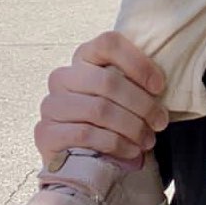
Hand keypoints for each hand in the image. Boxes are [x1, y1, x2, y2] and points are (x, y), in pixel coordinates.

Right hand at [34, 30, 167, 169]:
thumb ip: (134, 83)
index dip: (138, 63)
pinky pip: (87, 134)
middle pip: (107, 81)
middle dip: (141, 104)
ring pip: (99, 110)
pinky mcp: (46, 132)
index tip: (159, 87)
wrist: (79, 160)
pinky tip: (131, 150)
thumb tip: (158, 87)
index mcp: (83, 58)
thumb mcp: (122, 97)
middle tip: (160, 122)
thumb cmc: (108, 122)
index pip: (109, 43)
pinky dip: (116, 144)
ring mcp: (51, 104)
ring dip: (131, 127)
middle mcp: (63, 77)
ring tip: (148, 140)